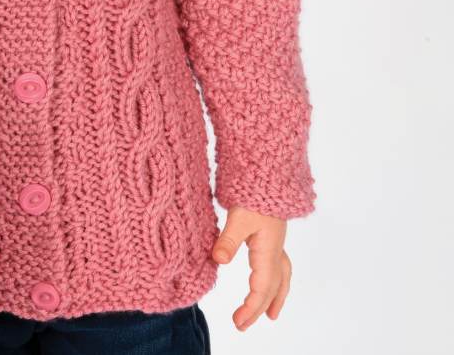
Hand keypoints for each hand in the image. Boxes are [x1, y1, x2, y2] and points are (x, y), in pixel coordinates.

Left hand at [212, 205, 290, 331]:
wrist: (269, 174)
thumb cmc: (255, 194)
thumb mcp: (238, 217)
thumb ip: (228, 240)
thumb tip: (218, 261)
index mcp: (268, 251)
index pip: (261, 288)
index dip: (250, 308)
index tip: (238, 323)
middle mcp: (275, 250)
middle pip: (272, 287)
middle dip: (260, 307)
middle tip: (244, 324)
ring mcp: (277, 242)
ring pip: (281, 277)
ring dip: (276, 297)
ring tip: (272, 314)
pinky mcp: (273, 234)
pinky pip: (280, 265)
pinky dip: (277, 279)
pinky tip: (270, 278)